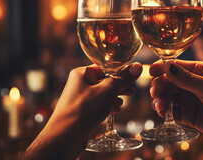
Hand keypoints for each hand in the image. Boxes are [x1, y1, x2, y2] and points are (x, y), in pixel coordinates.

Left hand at [22, 63, 141, 159]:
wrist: (66, 135)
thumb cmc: (84, 109)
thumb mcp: (109, 90)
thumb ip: (123, 78)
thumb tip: (136, 67)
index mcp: (82, 73)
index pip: (105, 67)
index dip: (120, 72)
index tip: (132, 76)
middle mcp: (78, 83)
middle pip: (104, 81)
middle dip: (119, 86)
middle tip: (132, 90)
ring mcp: (78, 98)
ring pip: (101, 94)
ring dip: (113, 97)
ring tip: (123, 102)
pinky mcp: (80, 111)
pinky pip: (96, 105)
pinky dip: (106, 106)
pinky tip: (114, 111)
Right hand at [149, 60, 202, 157]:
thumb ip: (186, 79)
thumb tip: (166, 66)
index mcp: (200, 70)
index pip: (176, 66)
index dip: (161, 68)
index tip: (150, 72)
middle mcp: (192, 83)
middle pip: (168, 82)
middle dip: (159, 86)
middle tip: (155, 93)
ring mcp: (189, 99)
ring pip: (167, 96)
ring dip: (160, 99)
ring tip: (159, 106)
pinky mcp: (188, 114)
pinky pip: (171, 111)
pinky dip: (164, 111)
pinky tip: (163, 113)